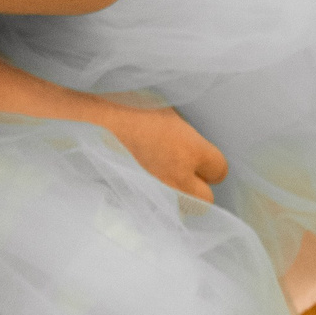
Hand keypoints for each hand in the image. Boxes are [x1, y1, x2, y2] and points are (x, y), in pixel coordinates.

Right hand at [100, 103, 227, 202]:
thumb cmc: (131, 106)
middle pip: (206, 199)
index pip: (220, 170)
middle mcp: (180, 176)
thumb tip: (187, 138)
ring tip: (166, 180)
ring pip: (182, 208)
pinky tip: (146, 184)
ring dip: (179, 197)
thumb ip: (183, 131)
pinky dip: (156, 200)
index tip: (202, 157)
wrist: (95, 123)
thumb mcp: (167, 109)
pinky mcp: (139, 198)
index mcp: (192, 149)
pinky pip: (157, 208)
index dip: (212, 164)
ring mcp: (159, 190)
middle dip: (199, 187)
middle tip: (186, 171)